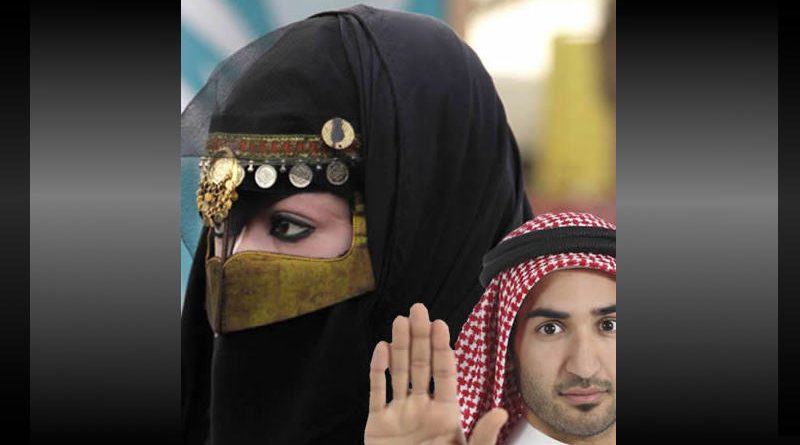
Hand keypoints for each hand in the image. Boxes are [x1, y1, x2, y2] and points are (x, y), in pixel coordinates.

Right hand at [364, 303, 507, 444]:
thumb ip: (482, 437)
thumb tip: (501, 412)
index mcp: (445, 413)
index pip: (443, 373)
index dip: (441, 348)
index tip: (440, 325)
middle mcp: (421, 408)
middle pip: (419, 365)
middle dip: (418, 337)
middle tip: (418, 309)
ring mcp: (398, 414)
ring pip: (397, 372)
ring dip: (397, 346)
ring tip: (399, 321)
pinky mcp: (377, 425)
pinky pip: (377, 392)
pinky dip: (377, 370)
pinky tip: (380, 349)